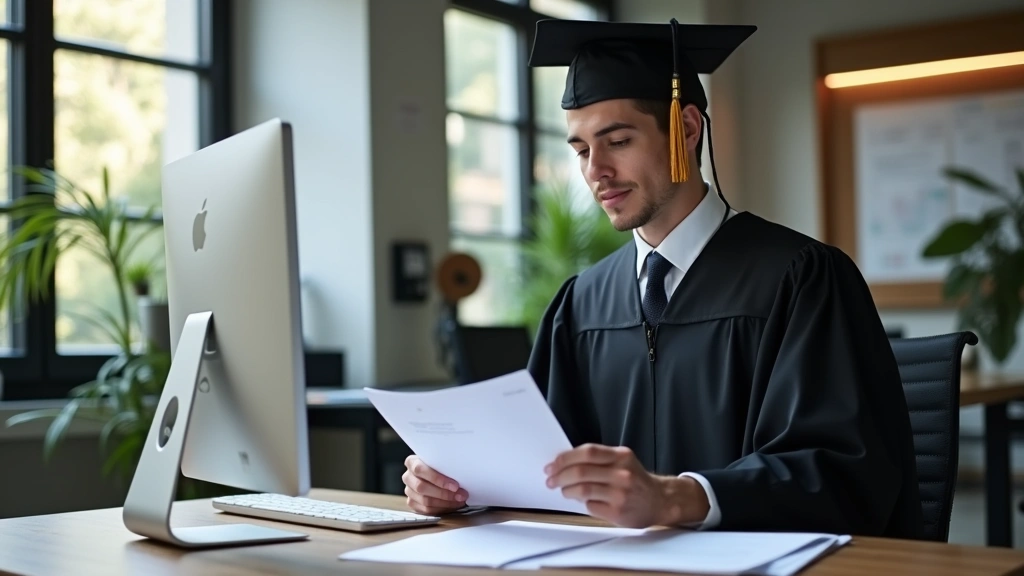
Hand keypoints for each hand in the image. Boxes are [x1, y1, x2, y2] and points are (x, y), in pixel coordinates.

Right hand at [402, 455, 468, 514]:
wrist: (433, 471)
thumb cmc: (439, 465)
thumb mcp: (441, 460)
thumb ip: (445, 464)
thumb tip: (462, 473)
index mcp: (411, 462)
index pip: (420, 469)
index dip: (438, 479)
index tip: (455, 485)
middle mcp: (408, 477)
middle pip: (422, 487)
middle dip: (444, 493)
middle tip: (461, 495)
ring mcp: (409, 491)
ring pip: (425, 500)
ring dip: (445, 502)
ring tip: (459, 500)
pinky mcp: (412, 503)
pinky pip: (426, 510)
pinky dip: (441, 508)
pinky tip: (451, 505)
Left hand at [544, 444, 708, 527]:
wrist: (660, 500)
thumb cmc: (636, 480)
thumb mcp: (622, 461)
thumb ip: (598, 460)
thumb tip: (565, 463)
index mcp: (621, 456)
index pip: (587, 452)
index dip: (565, 458)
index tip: (553, 465)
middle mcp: (622, 473)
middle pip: (581, 471)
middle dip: (560, 476)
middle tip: (551, 479)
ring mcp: (621, 493)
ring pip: (583, 489)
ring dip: (567, 490)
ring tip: (564, 491)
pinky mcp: (618, 511)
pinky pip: (590, 506)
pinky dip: (583, 503)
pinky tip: (584, 501)